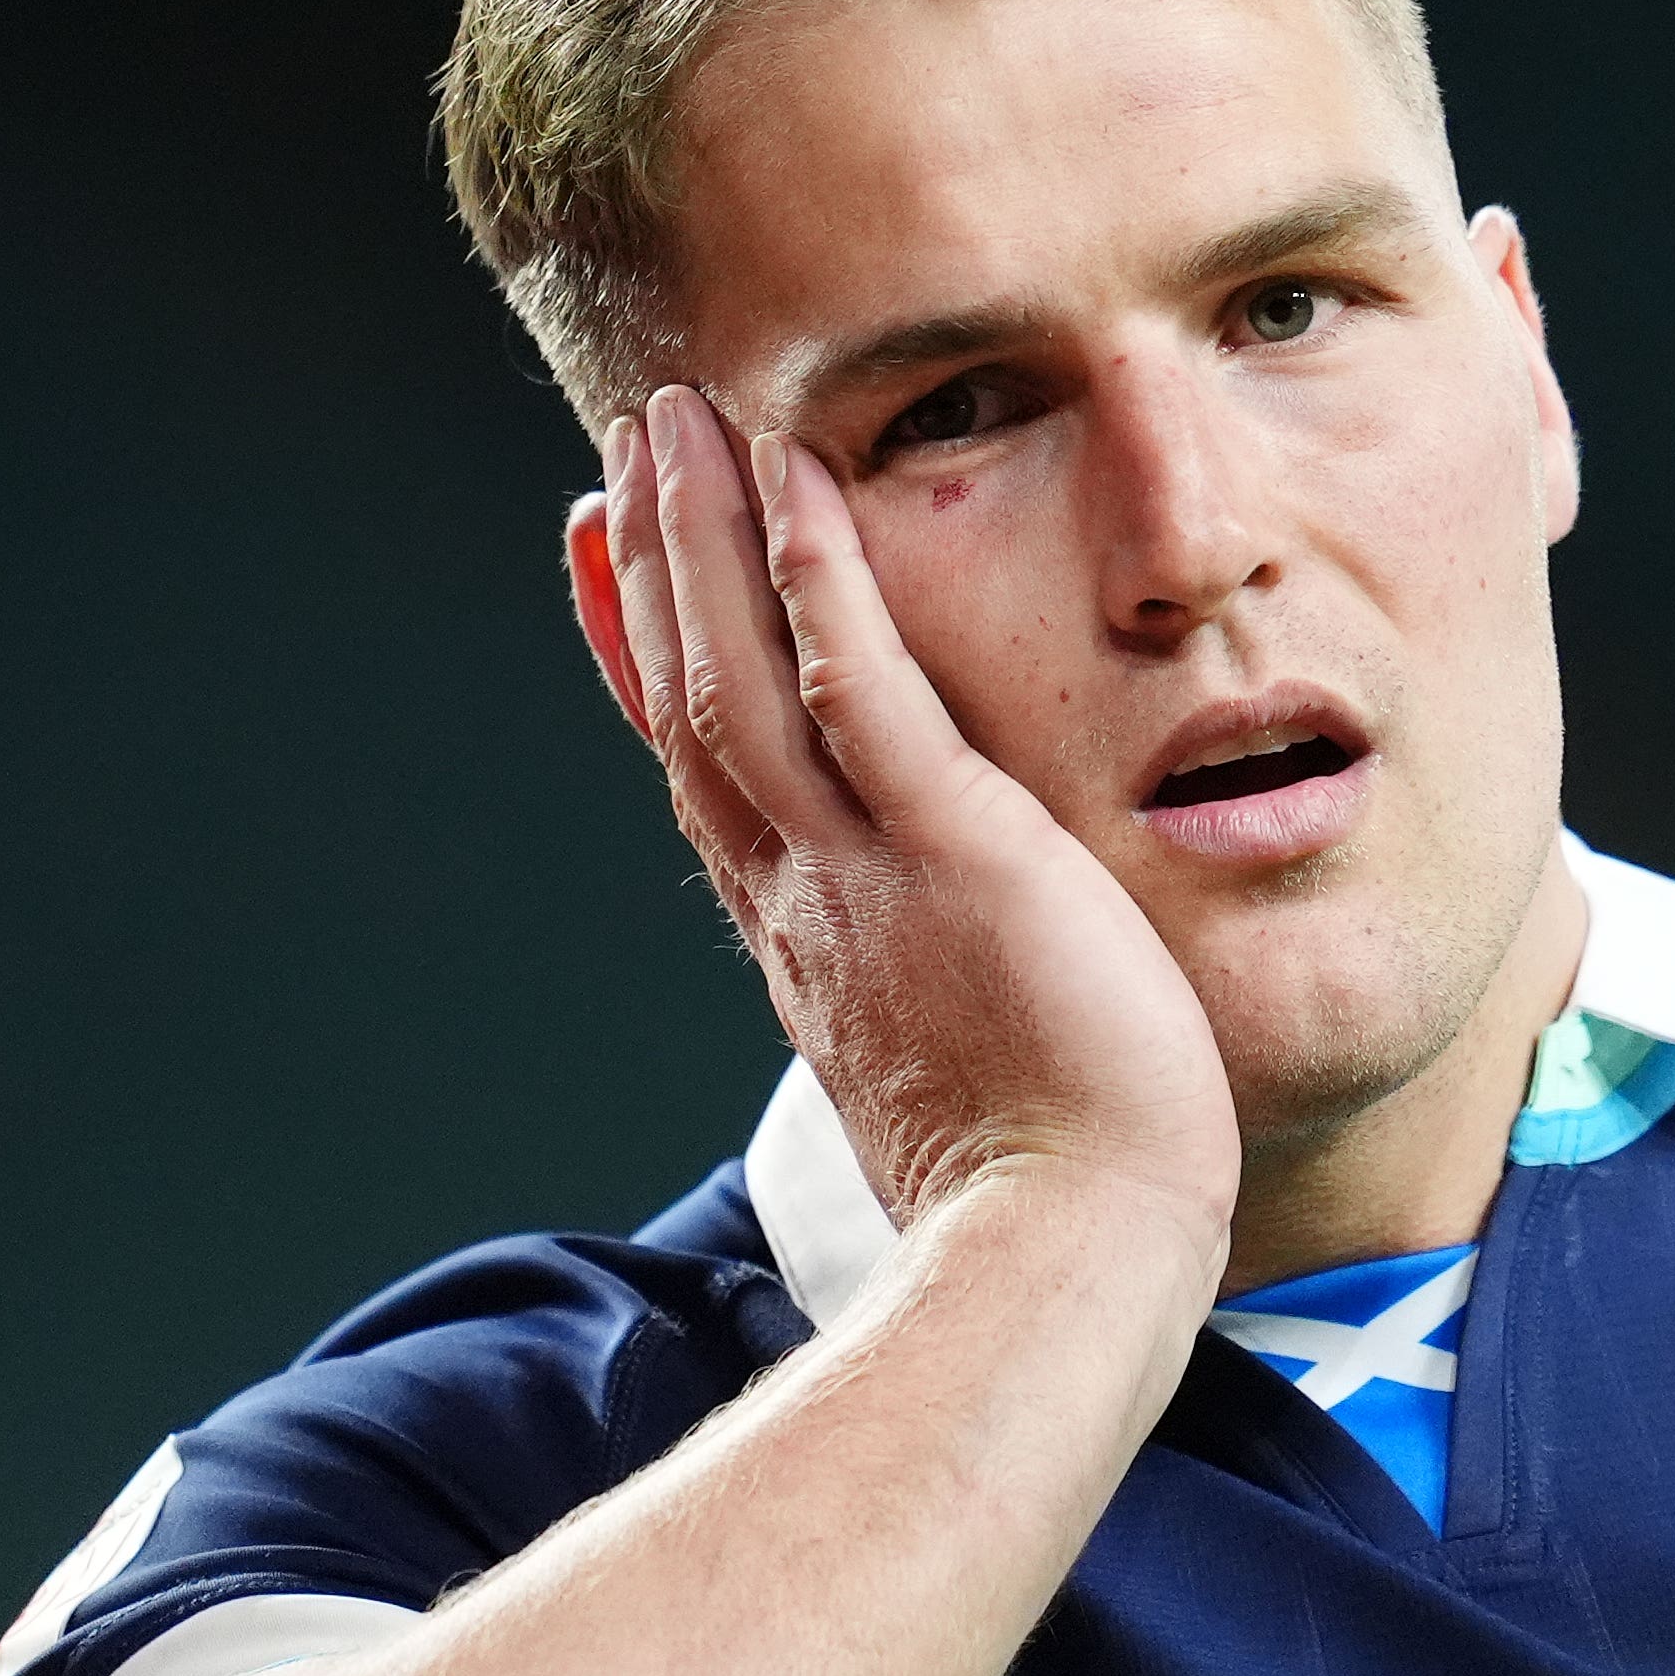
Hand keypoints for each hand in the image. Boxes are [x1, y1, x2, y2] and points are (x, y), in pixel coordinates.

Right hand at [583, 386, 1240, 1277]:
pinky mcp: (951, 848)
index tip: (611, 568)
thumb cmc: (1042, 1196)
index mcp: (806, 946)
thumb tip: (928, 1006)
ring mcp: (861, 869)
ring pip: (742, 672)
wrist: (1063, 1256)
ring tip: (681, 418)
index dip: (648, 661)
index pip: (707, 775)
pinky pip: (859, 687)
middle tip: (629, 450)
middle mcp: (804, 895)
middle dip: (655, 564)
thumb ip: (925, 1004)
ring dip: (703, 535)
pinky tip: (797, 479)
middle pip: (693, 699)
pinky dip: (816, 578)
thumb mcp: (951, 1079)